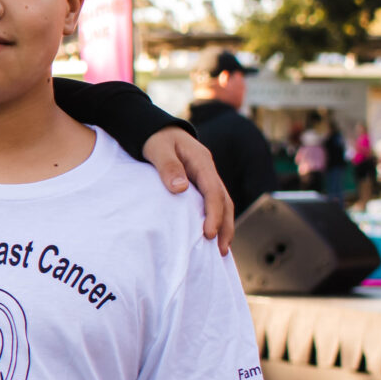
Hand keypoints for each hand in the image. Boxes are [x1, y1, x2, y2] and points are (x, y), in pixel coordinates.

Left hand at [140, 129, 233, 253]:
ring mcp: (206, 177)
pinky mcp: (199, 183)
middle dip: (225, 226)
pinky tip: (211, 235)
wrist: (155, 128)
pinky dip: (215, 219)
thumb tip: (181, 188)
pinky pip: (212, 202)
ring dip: (224, 225)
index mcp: (201, 161)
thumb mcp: (157, 149)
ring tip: (219, 249)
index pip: (213, 191)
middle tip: (220, 250)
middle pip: (224, 200)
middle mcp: (208, 170)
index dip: (214, 213)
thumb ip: (168, 167)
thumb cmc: (155, 138)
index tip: (208, 233)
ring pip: (222, 203)